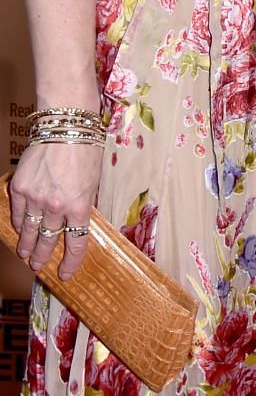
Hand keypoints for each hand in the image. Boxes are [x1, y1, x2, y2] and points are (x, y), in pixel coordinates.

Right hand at [10, 140, 101, 278]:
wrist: (65, 125)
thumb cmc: (87, 149)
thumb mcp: (94, 180)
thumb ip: (83, 202)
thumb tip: (78, 220)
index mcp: (80, 205)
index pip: (76, 242)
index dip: (71, 261)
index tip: (66, 273)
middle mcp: (55, 206)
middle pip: (48, 240)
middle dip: (44, 257)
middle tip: (39, 267)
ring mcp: (34, 198)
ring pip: (29, 231)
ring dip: (27, 245)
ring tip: (26, 255)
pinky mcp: (19, 188)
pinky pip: (17, 213)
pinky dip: (18, 224)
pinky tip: (20, 230)